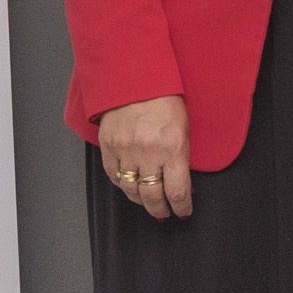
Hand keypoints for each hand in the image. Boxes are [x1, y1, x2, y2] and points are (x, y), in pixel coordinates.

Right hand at [96, 95, 191, 219]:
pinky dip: (123, 185)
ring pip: (131, 190)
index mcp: (173, 147)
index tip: (183, 212)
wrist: (136, 79)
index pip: (178, 191)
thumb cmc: (164, 99)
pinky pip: (114, 176)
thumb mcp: (183, 128)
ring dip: (141, 201)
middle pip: (153, 196)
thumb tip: (182, 183)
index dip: (182, 207)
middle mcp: (148, 152)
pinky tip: (130, 186)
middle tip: (164, 213)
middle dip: (160, 210)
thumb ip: (182, 157)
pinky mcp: (108, 146)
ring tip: (148, 203)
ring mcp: (126, 150)